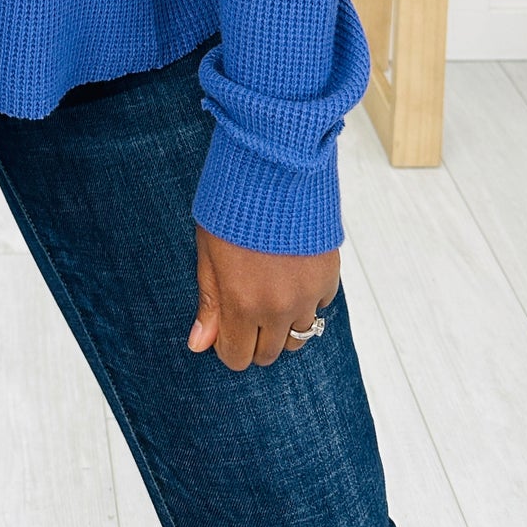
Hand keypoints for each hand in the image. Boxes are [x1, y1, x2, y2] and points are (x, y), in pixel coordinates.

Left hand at [186, 221, 338, 370]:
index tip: (226, 328)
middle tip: (246, 308)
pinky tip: (291, 273)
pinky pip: (318, 308)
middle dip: (254, 339)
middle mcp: (277, 307)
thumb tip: (199, 344)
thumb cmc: (233, 206)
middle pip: (268, 353)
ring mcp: (307, 295)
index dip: (228, 346)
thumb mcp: (209, 252)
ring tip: (270, 292)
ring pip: (298, 338)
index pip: (237, 357)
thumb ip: (209, 301)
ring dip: (282, 325)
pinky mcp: (328, 278)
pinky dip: (306, 301)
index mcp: (241, 303)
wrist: (275, 168)